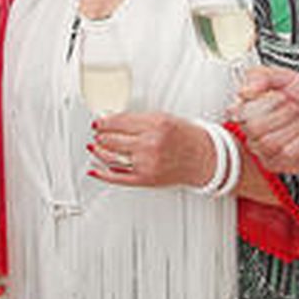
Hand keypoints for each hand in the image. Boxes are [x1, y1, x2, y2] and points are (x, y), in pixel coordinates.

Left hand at [88, 112, 211, 188]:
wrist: (203, 158)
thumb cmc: (186, 137)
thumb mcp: (164, 118)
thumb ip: (138, 119)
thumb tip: (113, 121)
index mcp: (155, 125)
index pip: (119, 121)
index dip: (104, 121)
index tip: (98, 122)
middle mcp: (150, 144)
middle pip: (112, 139)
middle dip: (100, 135)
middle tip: (97, 133)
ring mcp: (147, 163)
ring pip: (112, 157)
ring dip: (98, 151)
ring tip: (94, 146)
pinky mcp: (146, 179)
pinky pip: (118, 177)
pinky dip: (103, 174)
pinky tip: (94, 169)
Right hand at [231, 66, 298, 174]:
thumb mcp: (285, 76)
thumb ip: (263, 77)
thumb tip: (244, 90)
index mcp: (247, 109)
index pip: (238, 112)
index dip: (262, 103)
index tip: (279, 94)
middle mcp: (252, 133)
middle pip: (254, 128)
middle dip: (282, 113)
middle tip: (293, 106)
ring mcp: (265, 151)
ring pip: (270, 143)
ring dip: (294, 127)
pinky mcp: (282, 164)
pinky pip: (288, 155)